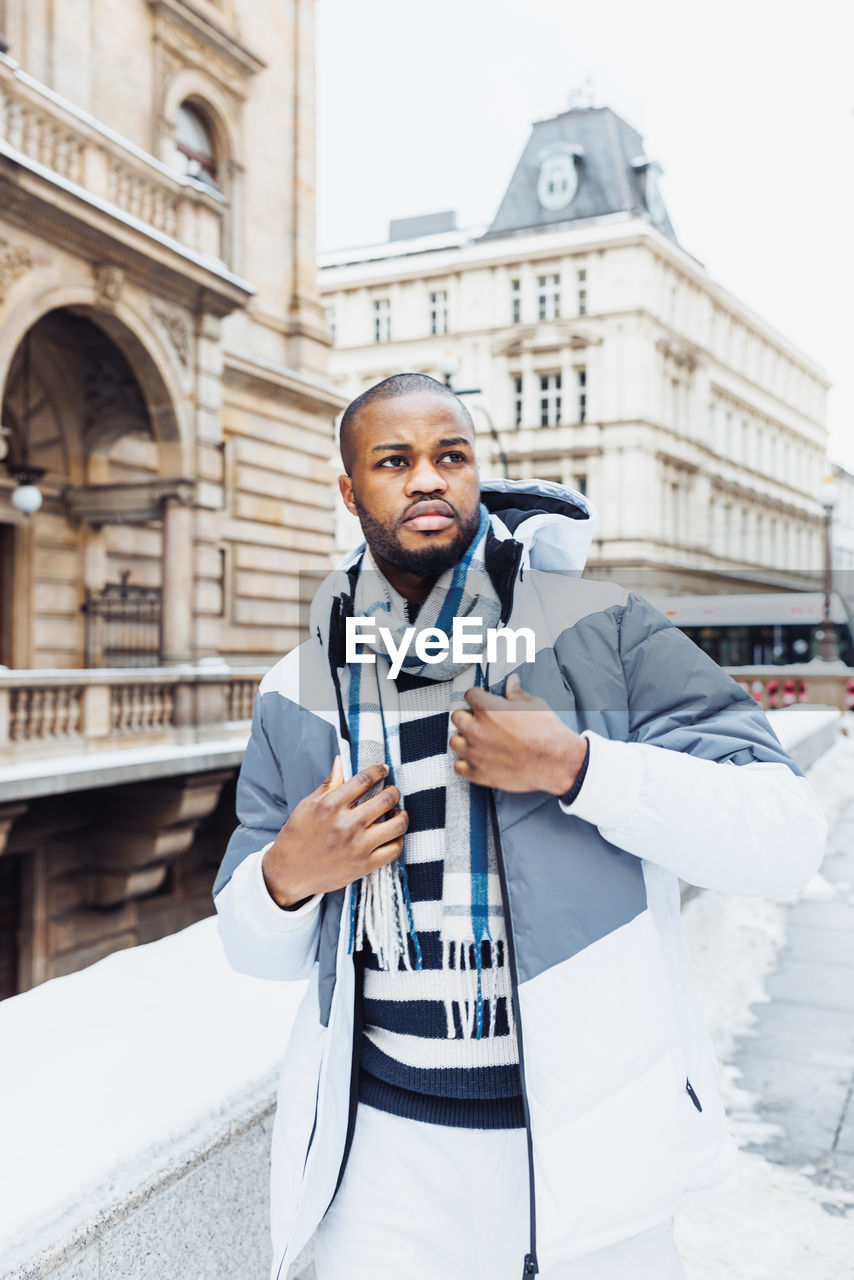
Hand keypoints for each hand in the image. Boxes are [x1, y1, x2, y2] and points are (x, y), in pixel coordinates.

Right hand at [261, 757, 407, 906]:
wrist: (289, 873)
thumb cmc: (297, 836)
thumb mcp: (307, 805)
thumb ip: (329, 784)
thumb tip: (341, 761)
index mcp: (330, 806)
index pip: (365, 779)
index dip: (379, 770)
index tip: (383, 769)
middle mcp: (346, 824)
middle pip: (386, 799)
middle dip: (393, 791)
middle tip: (392, 792)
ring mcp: (358, 846)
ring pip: (397, 824)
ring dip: (401, 814)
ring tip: (396, 812)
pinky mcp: (365, 865)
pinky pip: (395, 849)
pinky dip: (398, 839)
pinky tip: (391, 834)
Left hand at [449, 673, 586, 794]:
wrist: (555, 761)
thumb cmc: (546, 732)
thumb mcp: (533, 705)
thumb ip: (516, 693)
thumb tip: (512, 681)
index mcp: (488, 709)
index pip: (469, 695)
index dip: (477, 697)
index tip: (482, 701)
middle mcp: (477, 730)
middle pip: (457, 717)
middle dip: (467, 717)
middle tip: (480, 721)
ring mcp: (475, 753)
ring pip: (454, 742)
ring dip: (464, 739)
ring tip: (477, 741)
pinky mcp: (479, 773)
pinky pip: (459, 767)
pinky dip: (465, 763)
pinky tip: (477, 759)